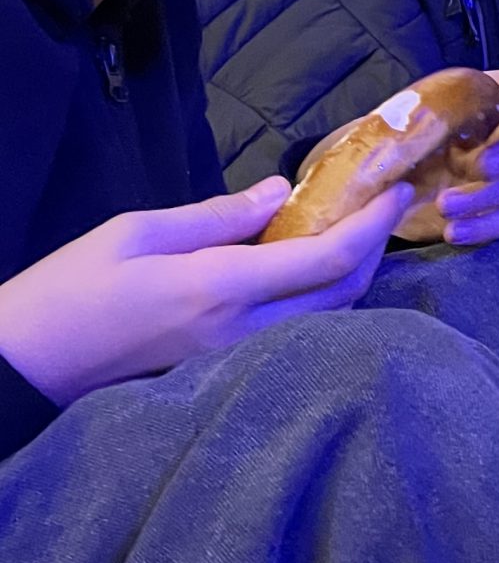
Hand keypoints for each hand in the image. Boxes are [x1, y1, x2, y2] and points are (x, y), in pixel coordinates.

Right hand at [0, 178, 411, 409]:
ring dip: (355, 275)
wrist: (28, 364)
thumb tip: (283, 192)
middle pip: (344, 293)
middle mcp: (243, 331)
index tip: (398, 191)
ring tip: (360, 231)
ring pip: (328, 318)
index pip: (328, 259)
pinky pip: (301, 333)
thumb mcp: (136, 233)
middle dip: (376, 248)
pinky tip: (318, 270)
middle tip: (385, 206)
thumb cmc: (70, 289)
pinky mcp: (228, 370)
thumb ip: (217, 215)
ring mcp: (239, 358)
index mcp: (220, 289)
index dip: (373, 225)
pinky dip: (326, 299)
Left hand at [400, 69, 498, 245]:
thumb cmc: (383, 150)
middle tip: (481, 166)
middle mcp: (496, 136)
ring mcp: (498, 177)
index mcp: (476, 103)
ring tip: (443, 204)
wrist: (374, 194)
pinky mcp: (490, 211)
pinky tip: (453, 231)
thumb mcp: (385, 126)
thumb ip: (398, 119)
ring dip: (487, 195)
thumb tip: (394, 125)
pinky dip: (484, 227)